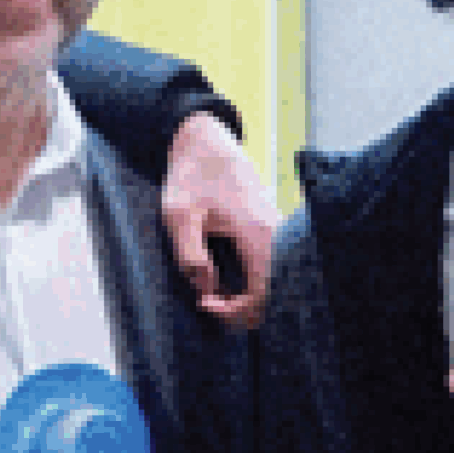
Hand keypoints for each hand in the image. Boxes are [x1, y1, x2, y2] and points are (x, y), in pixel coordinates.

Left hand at [160, 112, 276, 329]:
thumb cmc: (190, 176)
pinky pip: (268, 266)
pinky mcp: (270, 228)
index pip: (262, 295)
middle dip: (240, 308)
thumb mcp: (177, 215)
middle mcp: (275, 235)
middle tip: (206, 298)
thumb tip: (207, 287)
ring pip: (272, 281)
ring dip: (243, 294)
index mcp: (256, 234)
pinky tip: (219, 271)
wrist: (205, 140)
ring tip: (209, 285)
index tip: (204, 302)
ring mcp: (276, 231)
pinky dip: (247, 279)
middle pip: (273, 294)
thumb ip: (189, 255)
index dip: (234, 312)